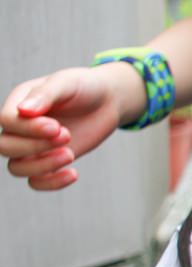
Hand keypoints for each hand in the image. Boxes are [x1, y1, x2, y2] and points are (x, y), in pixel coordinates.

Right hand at [0, 63, 134, 189]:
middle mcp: (20, 128)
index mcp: (18, 104)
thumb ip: (45, 94)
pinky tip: (73, 173)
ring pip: (17, 168)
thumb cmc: (83, 87)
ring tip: (70, 154)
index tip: (57, 127)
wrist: (106, 101)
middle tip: (67, 135)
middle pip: (5, 147)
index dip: (28, 129)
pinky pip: (37, 182)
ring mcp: (33, 147)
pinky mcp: (49, 161)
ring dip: (42, 166)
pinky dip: (51, 183)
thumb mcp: (66, 83)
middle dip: (34, 146)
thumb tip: (23, 110)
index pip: (6, 122)